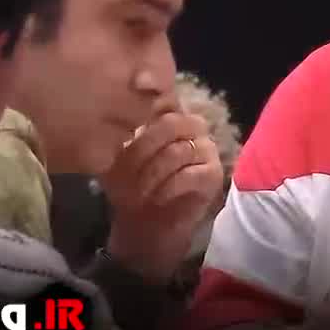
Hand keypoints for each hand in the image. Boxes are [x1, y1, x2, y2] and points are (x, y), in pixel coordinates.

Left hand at [98, 100, 224, 283]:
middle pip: (174, 122)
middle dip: (145, 147)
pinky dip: (169, 187)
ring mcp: (206, 152)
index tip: (129, 125)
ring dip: (153, 173)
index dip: (150, 105)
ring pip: (180, 150)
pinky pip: (192, 174)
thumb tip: (121, 110)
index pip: (165, 98)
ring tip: (139, 192)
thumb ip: (122, 133)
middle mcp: (191, 129)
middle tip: (127, 171)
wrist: (143, 232)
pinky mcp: (214, 177)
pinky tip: (157, 198)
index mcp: (167, 118)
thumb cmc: (129, 191)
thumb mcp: (116, 160)